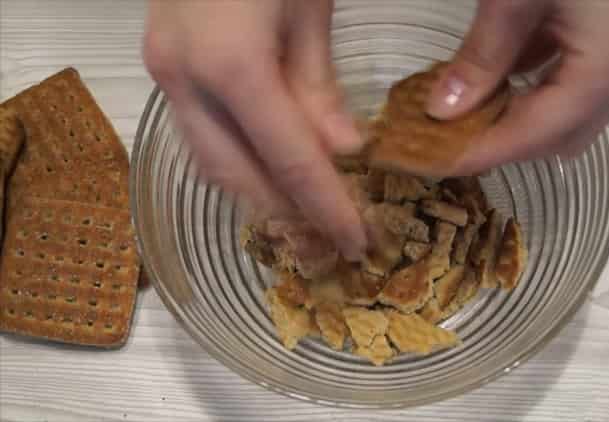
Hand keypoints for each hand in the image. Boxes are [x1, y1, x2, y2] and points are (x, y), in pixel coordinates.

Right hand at [142, 0, 366, 259]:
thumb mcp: (309, 12)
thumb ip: (319, 89)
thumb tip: (343, 153)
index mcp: (230, 64)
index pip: (289, 159)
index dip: (327, 207)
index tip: (357, 241)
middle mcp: (184, 79)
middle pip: (237, 174)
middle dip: (288, 214)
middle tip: (332, 240)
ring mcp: (164, 73)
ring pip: (211, 161)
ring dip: (259, 194)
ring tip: (305, 217)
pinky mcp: (162, 65)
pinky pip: (201, 134)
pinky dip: (239, 161)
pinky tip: (271, 172)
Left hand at [427, 0, 608, 171]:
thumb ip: (480, 58)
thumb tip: (442, 111)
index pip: (541, 131)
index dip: (487, 152)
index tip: (438, 164)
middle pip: (562, 134)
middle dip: (504, 143)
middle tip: (448, 142)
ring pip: (568, 112)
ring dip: (515, 118)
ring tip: (462, 118)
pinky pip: (569, 80)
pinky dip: (526, 88)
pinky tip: (488, 82)